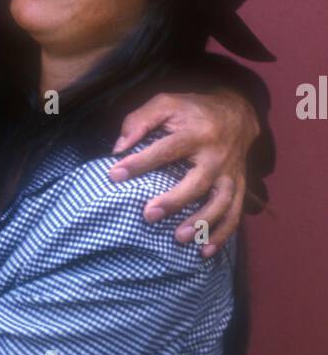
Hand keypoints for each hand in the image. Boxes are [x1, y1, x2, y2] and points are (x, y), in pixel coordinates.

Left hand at [108, 89, 258, 256]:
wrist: (237, 112)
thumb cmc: (192, 110)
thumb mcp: (165, 103)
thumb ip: (140, 120)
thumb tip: (119, 148)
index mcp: (196, 132)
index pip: (166, 149)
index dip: (140, 162)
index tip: (115, 174)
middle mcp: (217, 155)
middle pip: (198, 181)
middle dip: (174, 200)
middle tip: (148, 215)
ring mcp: (230, 173)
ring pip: (221, 202)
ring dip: (201, 222)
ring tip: (178, 238)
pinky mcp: (238, 187)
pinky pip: (234, 214)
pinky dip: (222, 234)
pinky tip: (204, 251)